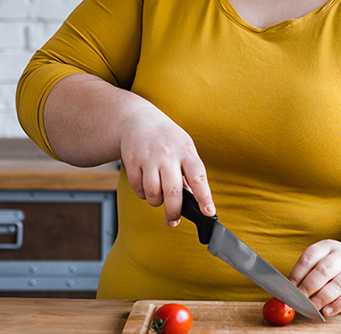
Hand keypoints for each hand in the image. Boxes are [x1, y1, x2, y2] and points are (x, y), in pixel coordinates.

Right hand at [118, 108, 213, 226]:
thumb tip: (194, 199)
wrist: (138, 119)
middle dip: (174, 212)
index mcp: (186, 151)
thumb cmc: (167, 137)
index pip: (198, 177)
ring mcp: (149, 158)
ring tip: (159, 196)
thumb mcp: (185, 148)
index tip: (208, 212)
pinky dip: (143, 194)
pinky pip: (138, 189)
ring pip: (153, 194)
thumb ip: (189, 172)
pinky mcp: (131, 162)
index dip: (204, 197)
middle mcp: (168, 154)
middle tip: (173, 220)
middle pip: (173, 192)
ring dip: (156, 202)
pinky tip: (147, 186)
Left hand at [288, 240, 340, 316]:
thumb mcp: (319, 263)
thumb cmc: (333, 270)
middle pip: (324, 270)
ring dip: (321, 298)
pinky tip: (326, 311)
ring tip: (311, 307)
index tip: (288, 289)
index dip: (297, 274)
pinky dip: (336, 306)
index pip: (309, 257)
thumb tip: (288, 291)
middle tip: (298, 300)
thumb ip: (305, 275)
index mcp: (327, 246)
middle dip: (308, 287)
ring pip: (337, 284)